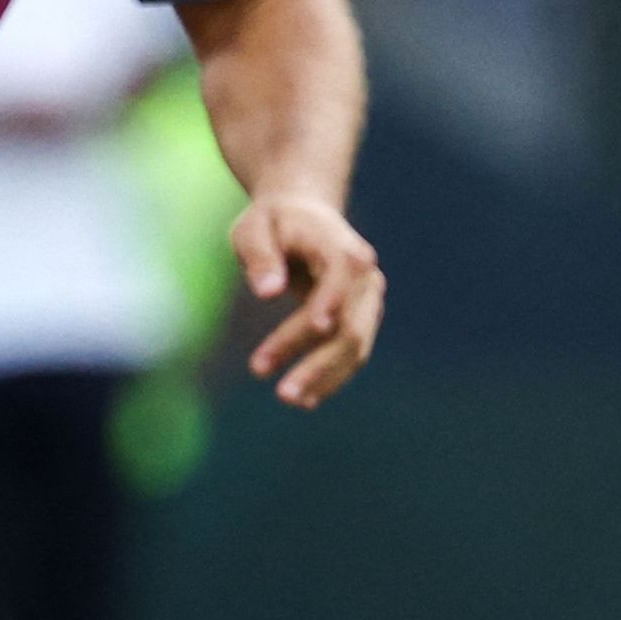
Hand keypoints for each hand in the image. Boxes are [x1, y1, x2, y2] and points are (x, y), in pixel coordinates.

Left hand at [230, 192, 384, 408]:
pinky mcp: (360, 319)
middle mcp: (365, 275)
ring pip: (355, 347)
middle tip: (281, 392)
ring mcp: (367, 300)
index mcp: (340, 245)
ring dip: (324, 377)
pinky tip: (305, 400)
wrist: (302, 219)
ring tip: (287, 399)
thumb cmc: (272, 223)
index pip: (343, 275)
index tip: (315, 328)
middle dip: (319, 360)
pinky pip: (351, 354)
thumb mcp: (253, 229)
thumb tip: (268, 292)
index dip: (330, 302)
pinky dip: (330, 377)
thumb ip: (260, 257)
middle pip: (351, 324)